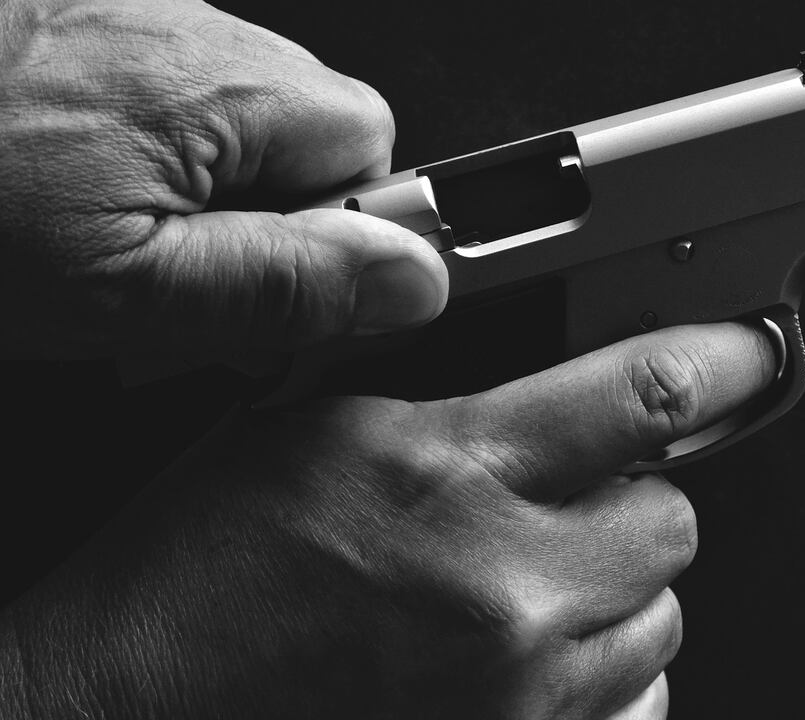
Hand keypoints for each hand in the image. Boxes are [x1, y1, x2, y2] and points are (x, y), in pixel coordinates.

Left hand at [0, 0, 446, 359]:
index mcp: (225, 88)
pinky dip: (142, 156)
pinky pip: (161, 93)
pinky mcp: (75, 22)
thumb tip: (414, 281)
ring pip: (232, 118)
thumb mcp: (124, 292)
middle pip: (308, 131)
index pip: (375, 148)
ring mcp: (129, 14)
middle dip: (274, 219)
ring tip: (117, 248)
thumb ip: (286, 283)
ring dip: (205, 193)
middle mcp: (190, 28)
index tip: (292, 295)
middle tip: (191, 289)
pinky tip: (75, 198)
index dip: (348, 234)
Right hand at [1, 322, 778, 718]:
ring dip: (615, 593)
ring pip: (662, 619)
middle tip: (568, 500)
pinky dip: (603, 678)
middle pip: (674, 519)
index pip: (646, 396)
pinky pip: (636, 706)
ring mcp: (520, 688)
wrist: (135, 707)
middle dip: (637, 498)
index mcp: (445, 470)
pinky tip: (531, 659)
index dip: (721, 363)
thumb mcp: (315, 425)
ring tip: (526, 588)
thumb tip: (568, 370)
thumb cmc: (203, 574)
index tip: (748, 356)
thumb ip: (454, 388)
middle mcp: (501, 586)